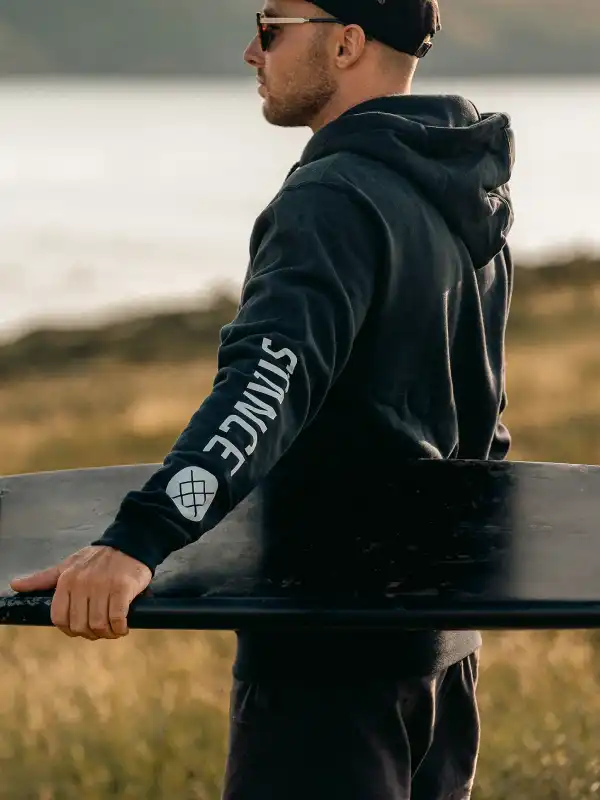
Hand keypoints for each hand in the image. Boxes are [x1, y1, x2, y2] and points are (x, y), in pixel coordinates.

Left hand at [10, 546, 151, 639]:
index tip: (82, 629)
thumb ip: (43, 578)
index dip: (70, 630)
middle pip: (80, 625)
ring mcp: (103, 585)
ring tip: (113, 630)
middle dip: (91, 634)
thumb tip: (15, 585)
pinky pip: (117, 618)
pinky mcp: (122, 588)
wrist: (130, 544)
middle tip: (101, 630)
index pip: (59, 618)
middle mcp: (82, 583)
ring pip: (99, 624)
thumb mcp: (68, 565)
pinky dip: (120, 628)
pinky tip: (123, 626)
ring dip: (107, 633)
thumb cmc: (98, 557)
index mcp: (66, 580)